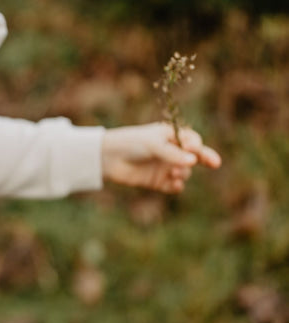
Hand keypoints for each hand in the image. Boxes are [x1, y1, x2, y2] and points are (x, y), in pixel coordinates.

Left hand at [101, 123, 220, 192]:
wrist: (108, 158)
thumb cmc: (131, 143)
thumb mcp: (153, 145)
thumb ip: (172, 153)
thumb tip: (193, 161)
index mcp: (172, 136)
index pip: (193, 142)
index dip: (199, 146)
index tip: (196, 150)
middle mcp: (172, 152)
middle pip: (195, 158)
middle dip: (203, 160)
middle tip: (214, 163)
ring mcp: (166, 167)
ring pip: (185, 173)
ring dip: (183, 173)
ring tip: (172, 173)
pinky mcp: (158, 181)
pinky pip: (174, 186)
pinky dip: (176, 186)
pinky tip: (174, 185)